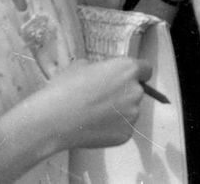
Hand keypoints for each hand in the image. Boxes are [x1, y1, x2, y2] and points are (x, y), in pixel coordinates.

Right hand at [35, 57, 150, 150]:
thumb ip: (99, 69)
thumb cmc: (66, 87)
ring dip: (118, 112)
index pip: (145, 69)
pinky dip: (111, 128)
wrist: (55, 119)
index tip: (124, 79)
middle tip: (101, 100)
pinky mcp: (126, 134)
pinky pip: (122, 128)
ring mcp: (133, 114)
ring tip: (93, 115)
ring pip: (129, 111)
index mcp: (128, 69)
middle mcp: (136, 91)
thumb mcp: (81, 66)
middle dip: (123, 94)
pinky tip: (93, 128)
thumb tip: (100, 74)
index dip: (136, 74)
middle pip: (136, 91)